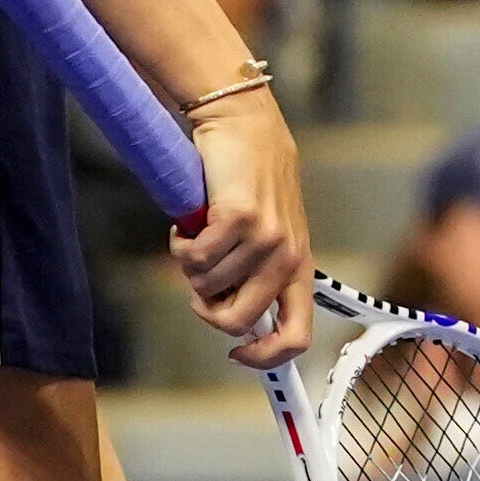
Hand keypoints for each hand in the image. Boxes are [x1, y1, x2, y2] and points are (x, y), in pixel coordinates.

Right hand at [177, 96, 312, 366]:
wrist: (244, 123)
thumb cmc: (252, 179)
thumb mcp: (270, 233)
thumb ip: (258, 275)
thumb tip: (230, 319)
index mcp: (299, 266)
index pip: (297, 335)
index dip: (266, 357)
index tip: (236, 353)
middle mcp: (287, 256)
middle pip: (237, 319)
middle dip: (205, 305)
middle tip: (197, 276)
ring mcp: (266, 237)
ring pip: (207, 285)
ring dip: (190, 264)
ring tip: (197, 233)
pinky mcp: (239, 217)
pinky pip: (194, 256)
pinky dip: (180, 243)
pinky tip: (188, 223)